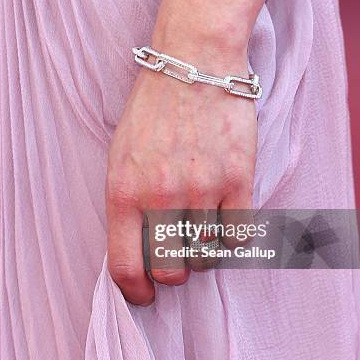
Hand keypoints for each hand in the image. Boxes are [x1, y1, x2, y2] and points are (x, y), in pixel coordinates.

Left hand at [106, 39, 256, 304]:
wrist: (193, 62)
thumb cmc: (153, 110)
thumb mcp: (120, 156)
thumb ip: (125, 205)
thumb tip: (137, 253)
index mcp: (123, 192)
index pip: (125, 267)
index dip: (136, 293)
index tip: (145, 297)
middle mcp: (161, 196)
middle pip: (172, 272)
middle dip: (174, 270)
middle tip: (178, 252)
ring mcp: (202, 188)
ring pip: (207, 256)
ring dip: (204, 250)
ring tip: (201, 224)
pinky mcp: (238, 178)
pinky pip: (240, 235)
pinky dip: (233, 236)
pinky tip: (226, 218)